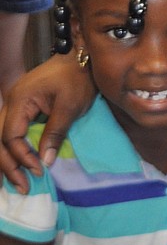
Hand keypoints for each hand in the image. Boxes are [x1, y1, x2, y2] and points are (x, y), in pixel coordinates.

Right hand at [0, 55, 94, 192]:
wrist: (80, 59)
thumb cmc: (77, 79)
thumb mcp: (70, 107)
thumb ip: (55, 133)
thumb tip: (44, 162)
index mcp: (20, 100)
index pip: (11, 136)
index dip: (22, 156)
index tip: (38, 170)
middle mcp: (10, 102)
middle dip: (8, 165)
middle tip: (23, 186)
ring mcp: (14, 104)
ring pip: (0, 137)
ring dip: (8, 159)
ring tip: (19, 182)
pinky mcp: (21, 108)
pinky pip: (10, 131)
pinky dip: (13, 150)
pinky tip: (19, 165)